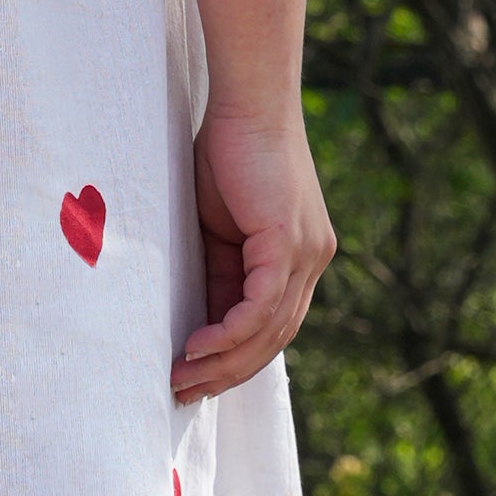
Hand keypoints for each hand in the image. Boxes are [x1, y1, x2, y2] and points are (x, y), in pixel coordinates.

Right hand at [177, 96, 332, 398]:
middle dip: (228, 373)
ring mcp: (307, 253)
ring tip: (182, 379)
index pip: (271, 324)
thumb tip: (196, 318)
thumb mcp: (217, 226)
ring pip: (269, 330)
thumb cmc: (226, 152)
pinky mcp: (289, 242)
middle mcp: (312, 260)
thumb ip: (217, 269)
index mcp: (299, 257)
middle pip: (275, 339)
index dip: (235, 358)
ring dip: (224, 362)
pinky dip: (229, 332)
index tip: (195, 378)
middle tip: (184, 394)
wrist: (248, 101)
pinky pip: (261, 305)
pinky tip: (197, 348)